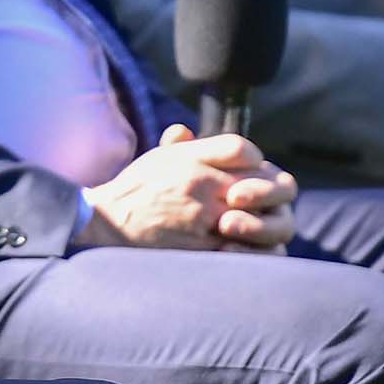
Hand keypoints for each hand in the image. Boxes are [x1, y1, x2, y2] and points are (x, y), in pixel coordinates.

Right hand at [75, 126, 297, 252]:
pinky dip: (255, 250)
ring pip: (264, 220)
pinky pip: (247, 251)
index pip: (244, 150)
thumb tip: (187, 132)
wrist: (108, 224)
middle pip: (265, 183)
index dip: (256, 161)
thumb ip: (179, 144)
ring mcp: (205, 218)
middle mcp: (202, 184)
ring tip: (262, 227)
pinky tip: (250, 249)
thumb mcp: (156, 157)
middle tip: (268, 202)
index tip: (253, 171)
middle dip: (274, 193)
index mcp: (193, 159)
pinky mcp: (203, 249)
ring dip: (269, 224)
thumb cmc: (135, 190)